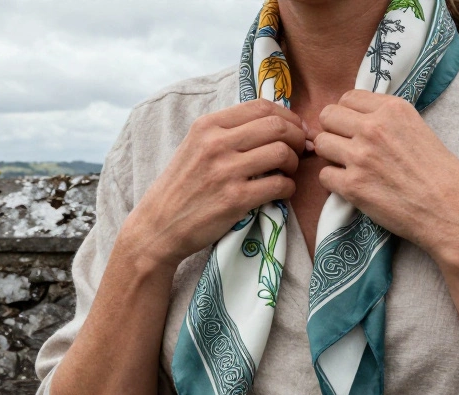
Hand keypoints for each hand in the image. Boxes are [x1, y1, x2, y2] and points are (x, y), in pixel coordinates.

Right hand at [117, 99, 305, 271]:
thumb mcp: (195, 146)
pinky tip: (280, 192)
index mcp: (207, 125)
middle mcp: (216, 143)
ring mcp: (225, 171)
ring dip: (294, 164)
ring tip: (286, 173)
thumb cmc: (181, 186)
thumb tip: (274, 122)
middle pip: (277, 127)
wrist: (159, 226)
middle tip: (299, 152)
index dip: (287, 116)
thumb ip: (228, 132)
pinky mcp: (235, 199)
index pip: (261, 106)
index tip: (295, 130)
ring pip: (282, 153)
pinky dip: (288, 188)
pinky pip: (279, 185)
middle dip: (297, 138)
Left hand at [313, 90, 458, 268]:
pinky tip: (353, 187)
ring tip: (350, 167)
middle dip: (333, 131)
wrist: (452, 211)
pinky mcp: (352, 186)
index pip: (347, 97)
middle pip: (327, 116)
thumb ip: (387, 121)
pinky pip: (324, 175)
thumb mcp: (418, 129)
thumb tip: (358, 120)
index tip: (354, 128)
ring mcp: (360, 156)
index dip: (347, 114)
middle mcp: (373, 127)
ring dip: (331, 156)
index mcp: (393, 109)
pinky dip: (334, 182)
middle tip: (346, 148)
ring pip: (321, 144)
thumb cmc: (443, 174)